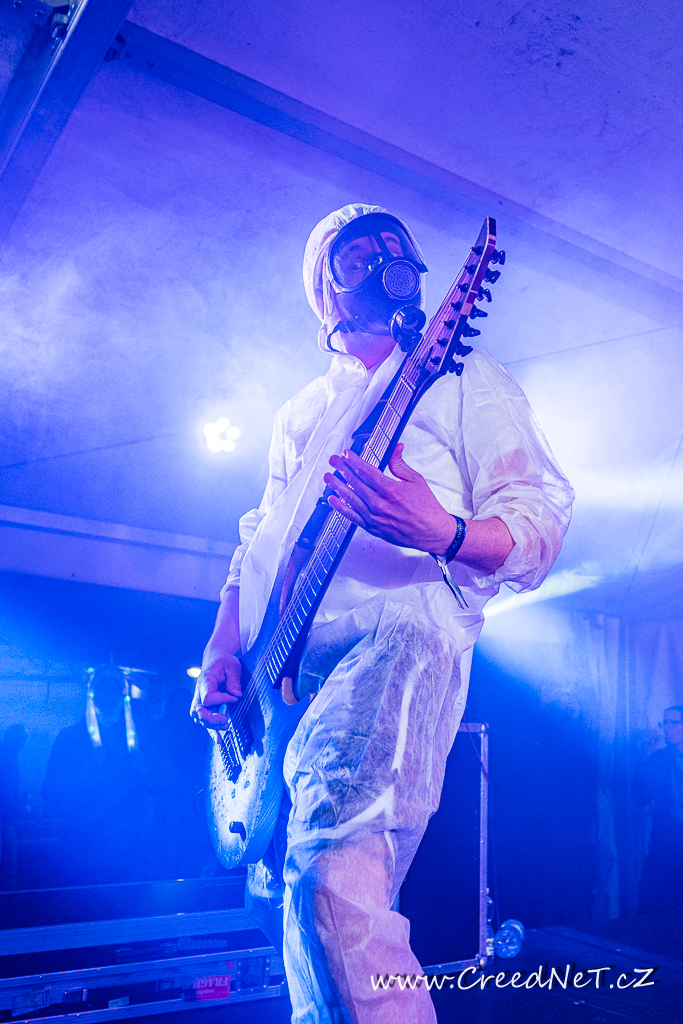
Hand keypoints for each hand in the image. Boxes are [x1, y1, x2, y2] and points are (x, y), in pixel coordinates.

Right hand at [190, 652, 241, 727]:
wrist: (215, 659)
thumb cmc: (224, 662)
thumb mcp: (232, 666)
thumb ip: (233, 680)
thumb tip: (237, 696)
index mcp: (206, 681)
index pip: (208, 697)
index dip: (221, 700)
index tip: (235, 698)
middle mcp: (199, 692)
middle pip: (198, 710)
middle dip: (210, 719)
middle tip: (226, 722)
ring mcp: (200, 700)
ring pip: (200, 718)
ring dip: (211, 726)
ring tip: (226, 729)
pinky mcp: (205, 706)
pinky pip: (204, 720)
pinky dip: (211, 730)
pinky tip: (219, 740)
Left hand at [323, 444, 455, 554]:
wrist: (431, 532)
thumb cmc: (426, 508)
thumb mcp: (416, 480)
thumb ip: (400, 464)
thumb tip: (396, 448)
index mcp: (391, 490)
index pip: (366, 471)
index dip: (354, 461)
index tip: (346, 454)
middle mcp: (380, 504)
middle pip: (355, 482)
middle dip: (342, 469)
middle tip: (333, 461)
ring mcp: (374, 517)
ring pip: (350, 498)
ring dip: (337, 486)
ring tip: (328, 477)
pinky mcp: (373, 528)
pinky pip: (352, 517)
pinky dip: (340, 508)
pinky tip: (332, 500)